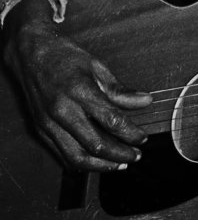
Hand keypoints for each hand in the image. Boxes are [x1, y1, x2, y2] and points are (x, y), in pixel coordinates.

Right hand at [3, 0, 151, 171]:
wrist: (29, 54)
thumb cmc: (64, 57)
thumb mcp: (97, 67)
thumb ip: (120, 90)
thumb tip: (145, 101)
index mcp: (79, 91)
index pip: (111, 121)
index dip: (131, 134)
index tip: (142, 138)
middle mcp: (62, 110)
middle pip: (96, 144)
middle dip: (121, 154)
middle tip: (136, 155)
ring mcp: (48, 122)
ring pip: (77, 157)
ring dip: (102, 165)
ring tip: (120, 164)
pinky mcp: (40, 130)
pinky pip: (62, 154)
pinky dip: (82, 163)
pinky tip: (97, 161)